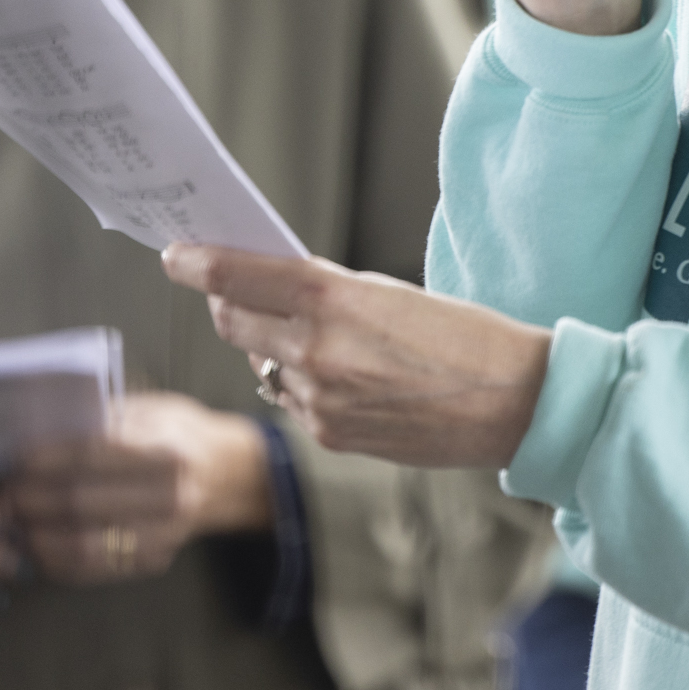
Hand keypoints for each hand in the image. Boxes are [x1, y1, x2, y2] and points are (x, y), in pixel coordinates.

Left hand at [4, 390, 272, 585]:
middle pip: (80, 500)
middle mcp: (170, 493)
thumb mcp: (148, 410)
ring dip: (37, 536)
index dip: (44, 459)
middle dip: (30, 499)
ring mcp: (165, 532)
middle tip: (3, 495)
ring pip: (83, 542)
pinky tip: (38, 547)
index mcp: (166, 447)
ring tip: (13, 524)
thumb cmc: (176, 433)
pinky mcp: (156, 559)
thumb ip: (100, 420)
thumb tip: (35, 430)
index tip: (13, 460)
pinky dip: (57, 560)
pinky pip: (95, 568)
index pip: (90, 454)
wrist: (226, 474)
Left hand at [162, 245, 551, 469]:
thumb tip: (269, 289)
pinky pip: (289, 399)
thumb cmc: (463, 335)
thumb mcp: (390, 291)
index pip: (236, 275)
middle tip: (229, 286)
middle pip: (232, 320)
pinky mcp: (329, 435)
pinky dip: (298, 381)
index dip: (196, 262)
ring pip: (260, 362)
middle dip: (226, 301)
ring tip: (310, 333)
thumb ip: (324, 291)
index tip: (176, 254)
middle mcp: (315, 351)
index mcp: (332, 299)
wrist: (512, 404)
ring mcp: (318, 399)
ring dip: (268, 344)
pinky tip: (337, 374)